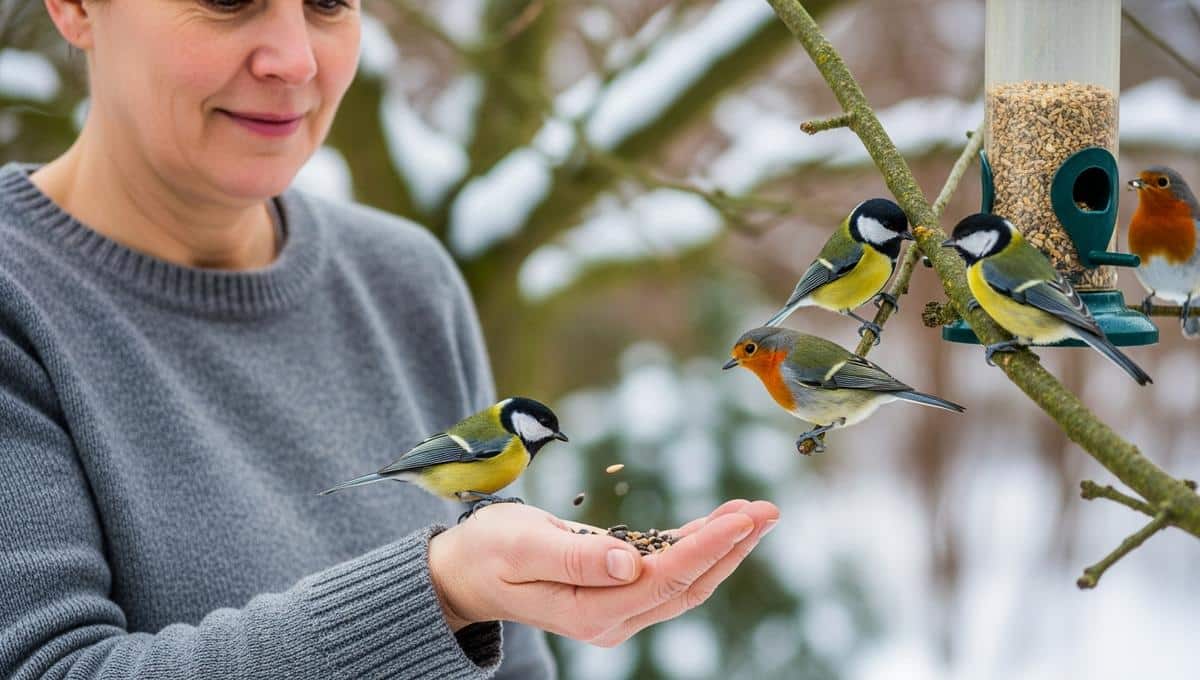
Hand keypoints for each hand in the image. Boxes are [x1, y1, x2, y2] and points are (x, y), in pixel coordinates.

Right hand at [428, 499, 778, 645]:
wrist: (467, 571)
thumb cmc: (489, 551)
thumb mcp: (523, 547)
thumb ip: (575, 557)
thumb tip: (630, 563)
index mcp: (590, 612)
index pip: (664, 580)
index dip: (707, 547)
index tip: (742, 517)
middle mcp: (612, 619)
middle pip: (687, 585)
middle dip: (731, 546)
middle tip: (768, 510)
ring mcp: (617, 608)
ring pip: (685, 580)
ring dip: (723, 546)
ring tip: (758, 511)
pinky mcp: (618, 590)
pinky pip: (668, 569)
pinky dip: (697, 544)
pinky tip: (721, 521)